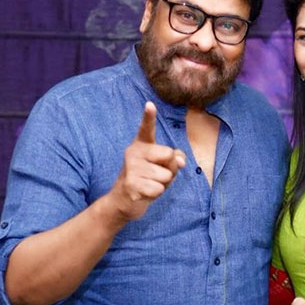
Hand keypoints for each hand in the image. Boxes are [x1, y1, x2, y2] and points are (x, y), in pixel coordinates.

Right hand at [107, 101, 185, 221]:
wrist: (124, 200)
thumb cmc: (148, 178)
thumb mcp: (164, 166)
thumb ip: (175, 158)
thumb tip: (180, 161)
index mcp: (142, 144)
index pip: (146, 128)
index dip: (149, 116)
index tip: (150, 104)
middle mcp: (133, 152)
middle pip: (169, 155)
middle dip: (169, 169)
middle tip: (155, 175)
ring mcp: (131, 167)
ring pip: (165, 175)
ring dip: (162, 184)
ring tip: (149, 184)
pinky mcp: (131, 184)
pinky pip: (158, 189)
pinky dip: (156, 194)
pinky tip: (144, 192)